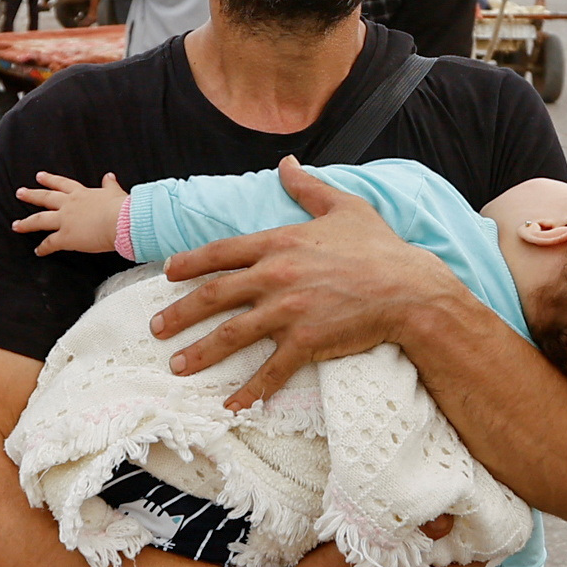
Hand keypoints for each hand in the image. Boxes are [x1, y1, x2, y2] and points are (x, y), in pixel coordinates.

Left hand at [12, 171, 125, 255]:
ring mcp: (65, 221)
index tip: (40, 176)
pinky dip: (43, 248)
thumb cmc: (122, 208)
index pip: (62, 185)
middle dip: (32, 195)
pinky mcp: (66, 237)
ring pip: (40, 220)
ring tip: (16, 224)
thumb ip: (110, 186)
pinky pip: (50, 243)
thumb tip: (109, 177)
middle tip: (20, 192)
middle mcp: (70, 205)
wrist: (121, 221)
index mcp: (82, 194)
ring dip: (27, 223)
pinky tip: (37, 252)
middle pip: (45, 198)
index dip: (50, 180)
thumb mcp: (114, 193)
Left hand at [152, 157, 457, 409]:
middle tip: (156, 327)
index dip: (191, 263)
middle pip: (213, 295)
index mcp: (280, 242)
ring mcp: (288, 311)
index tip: (168, 274)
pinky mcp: (305, 341)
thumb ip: (308, 187)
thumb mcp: (345, 206)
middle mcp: (275, 276)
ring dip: (200, 353)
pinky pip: (270, 370)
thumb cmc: (381, 248)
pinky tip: (232, 405)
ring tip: (178, 366)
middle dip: (179, 313)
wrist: (410, 289)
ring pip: (231, 334)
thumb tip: (287, 162)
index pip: (222, 252)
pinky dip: (249, 390)